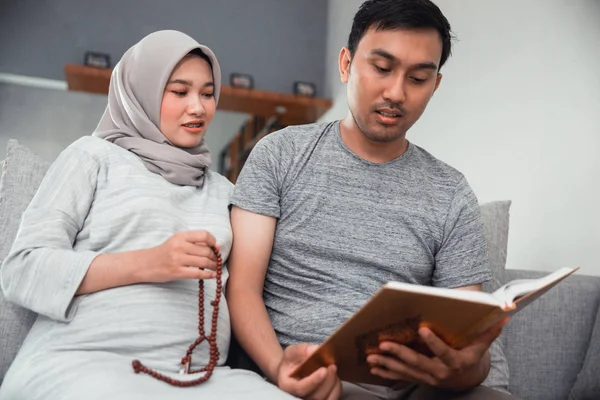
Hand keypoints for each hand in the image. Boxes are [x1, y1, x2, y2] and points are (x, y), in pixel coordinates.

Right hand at [142, 230, 218, 282]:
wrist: (144, 264)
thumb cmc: (164, 253)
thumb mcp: (176, 242)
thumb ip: (194, 242)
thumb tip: (217, 246)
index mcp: (180, 236)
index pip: (204, 235)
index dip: (213, 241)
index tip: (215, 247)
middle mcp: (179, 246)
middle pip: (206, 250)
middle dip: (214, 257)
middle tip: (216, 260)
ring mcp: (178, 259)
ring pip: (204, 262)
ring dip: (213, 266)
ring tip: (215, 268)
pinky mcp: (177, 272)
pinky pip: (198, 273)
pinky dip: (209, 275)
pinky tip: (213, 275)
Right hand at [276, 344, 341, 399]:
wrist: (293, 370)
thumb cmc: (291, 362)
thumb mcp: (291, 352)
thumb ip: (301, 350)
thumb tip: (315, 350)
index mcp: (288, 386)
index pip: (300, 389)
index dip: (313, 381)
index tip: (323, 370)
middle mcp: (298, 397)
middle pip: (316, 396)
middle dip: (327, 381)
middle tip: (332, 366)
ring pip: (326, 399)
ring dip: (334, 384)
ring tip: (333, 369)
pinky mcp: (321, 399)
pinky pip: (333, 399)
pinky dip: (337, 387)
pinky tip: (334, 376)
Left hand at [367, 317, 508, 390]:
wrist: (466, 380)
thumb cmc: (471, 357)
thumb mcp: (481, 345)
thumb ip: (489, 331)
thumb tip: (504, 314)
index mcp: (455, 362)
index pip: (443, 352)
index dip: (433, 343)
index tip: (422, 329)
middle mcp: (440, 372)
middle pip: (418, 362)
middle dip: (400, 353)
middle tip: (384, 343)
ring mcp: (428, 377)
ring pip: (405, 371)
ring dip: (387, 363)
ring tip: (372, 355)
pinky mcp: (418, 378)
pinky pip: (400, 377)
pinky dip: (386, 372)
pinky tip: (373, 367)